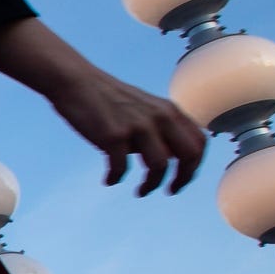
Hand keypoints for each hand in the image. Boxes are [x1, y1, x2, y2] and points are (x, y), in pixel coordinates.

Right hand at [0, 17, 204, 196]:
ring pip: (159, 165)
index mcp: (169, 110)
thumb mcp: (144, 108)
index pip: (199, 142)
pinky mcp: (113, 135)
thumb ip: (159, 129)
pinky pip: (121, 167)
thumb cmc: (107, 99)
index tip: (181, 178)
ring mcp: (137, 125)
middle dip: (182, 178)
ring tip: (141, 191)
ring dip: (151, 184)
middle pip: (188, 155)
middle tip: (170, 190)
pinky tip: (109, 180)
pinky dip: (115, 178)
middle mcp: (159, 117)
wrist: (76, 82)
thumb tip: (170, 157)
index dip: (195, 165)